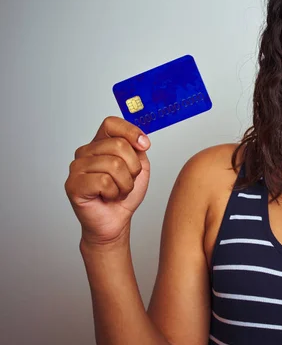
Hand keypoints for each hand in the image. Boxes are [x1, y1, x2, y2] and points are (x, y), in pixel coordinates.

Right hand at [65, 117, 150, 245]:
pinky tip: (107, 197)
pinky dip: (114, 192)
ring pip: (114, 164)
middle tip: (127, 180)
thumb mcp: (139, 166)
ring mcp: (77, 167)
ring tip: (117, 190)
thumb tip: (140, 140)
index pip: (111, 124)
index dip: (131, 132)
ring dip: (125, 183)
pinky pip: (104, 181)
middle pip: (118, 145)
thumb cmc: (124, 194)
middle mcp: (85, 152)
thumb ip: (138, 149)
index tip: (144, 146)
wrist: (115, 221)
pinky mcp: (73, 185)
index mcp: (100, 143)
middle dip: (133, 167)